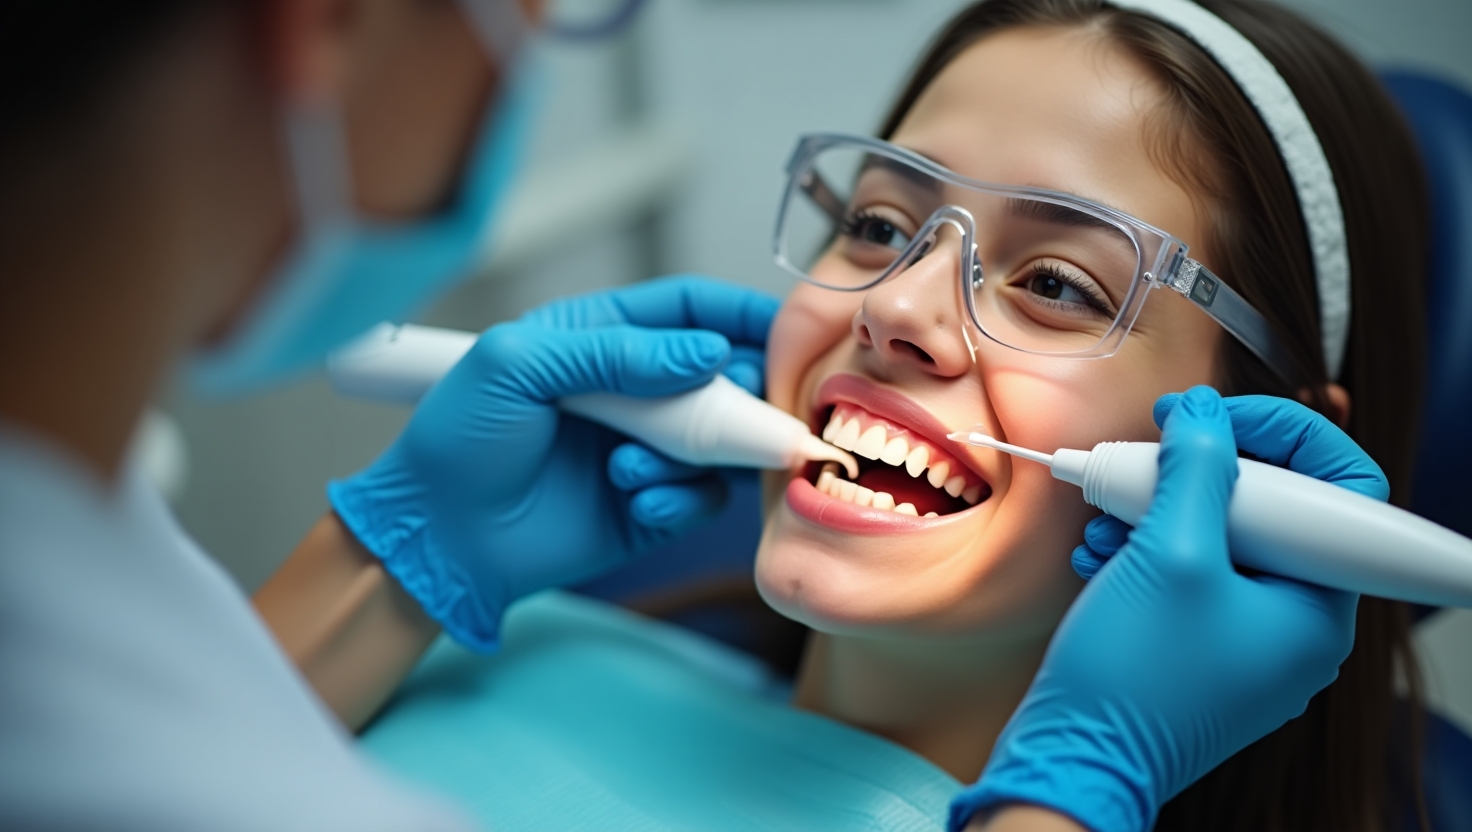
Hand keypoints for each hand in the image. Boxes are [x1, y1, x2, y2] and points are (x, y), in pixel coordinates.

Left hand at [328, 276, 778, 651]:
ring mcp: (647, 449)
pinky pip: (702, 497)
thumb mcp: (518, 367)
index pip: (687, 309)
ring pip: (720, 440)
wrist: (438, 540)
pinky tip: (637, 502)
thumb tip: (706, 352)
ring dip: (690, 453)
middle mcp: (633, 390)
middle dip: (733, 393)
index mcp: (600, 337)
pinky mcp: (651, 506)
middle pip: (723, 374)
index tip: (788, 329)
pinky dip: (680, 499)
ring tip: (629, 470)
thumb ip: (613, 350)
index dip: (740, 313)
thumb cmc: (458, 441)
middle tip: (721, 411)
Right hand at [950, 387, 1373, 831]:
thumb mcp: (1169, 553)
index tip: (1210, 416)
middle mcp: (1296, 623)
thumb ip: (1196, 468)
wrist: (1075, 757)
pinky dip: (1148, 548)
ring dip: (1160, 510)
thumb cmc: (1131, 676)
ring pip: (1224, 536)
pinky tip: (1102, 551)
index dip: (1280, 433)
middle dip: (1199, 475)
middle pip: (1273, 507)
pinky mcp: (1204, 648)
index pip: (1342, 485)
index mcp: (1318, 606)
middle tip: (1148, 460)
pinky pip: (1193, 573)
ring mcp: (1250, 638)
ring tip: (1106, 519)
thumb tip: (1205, 413)